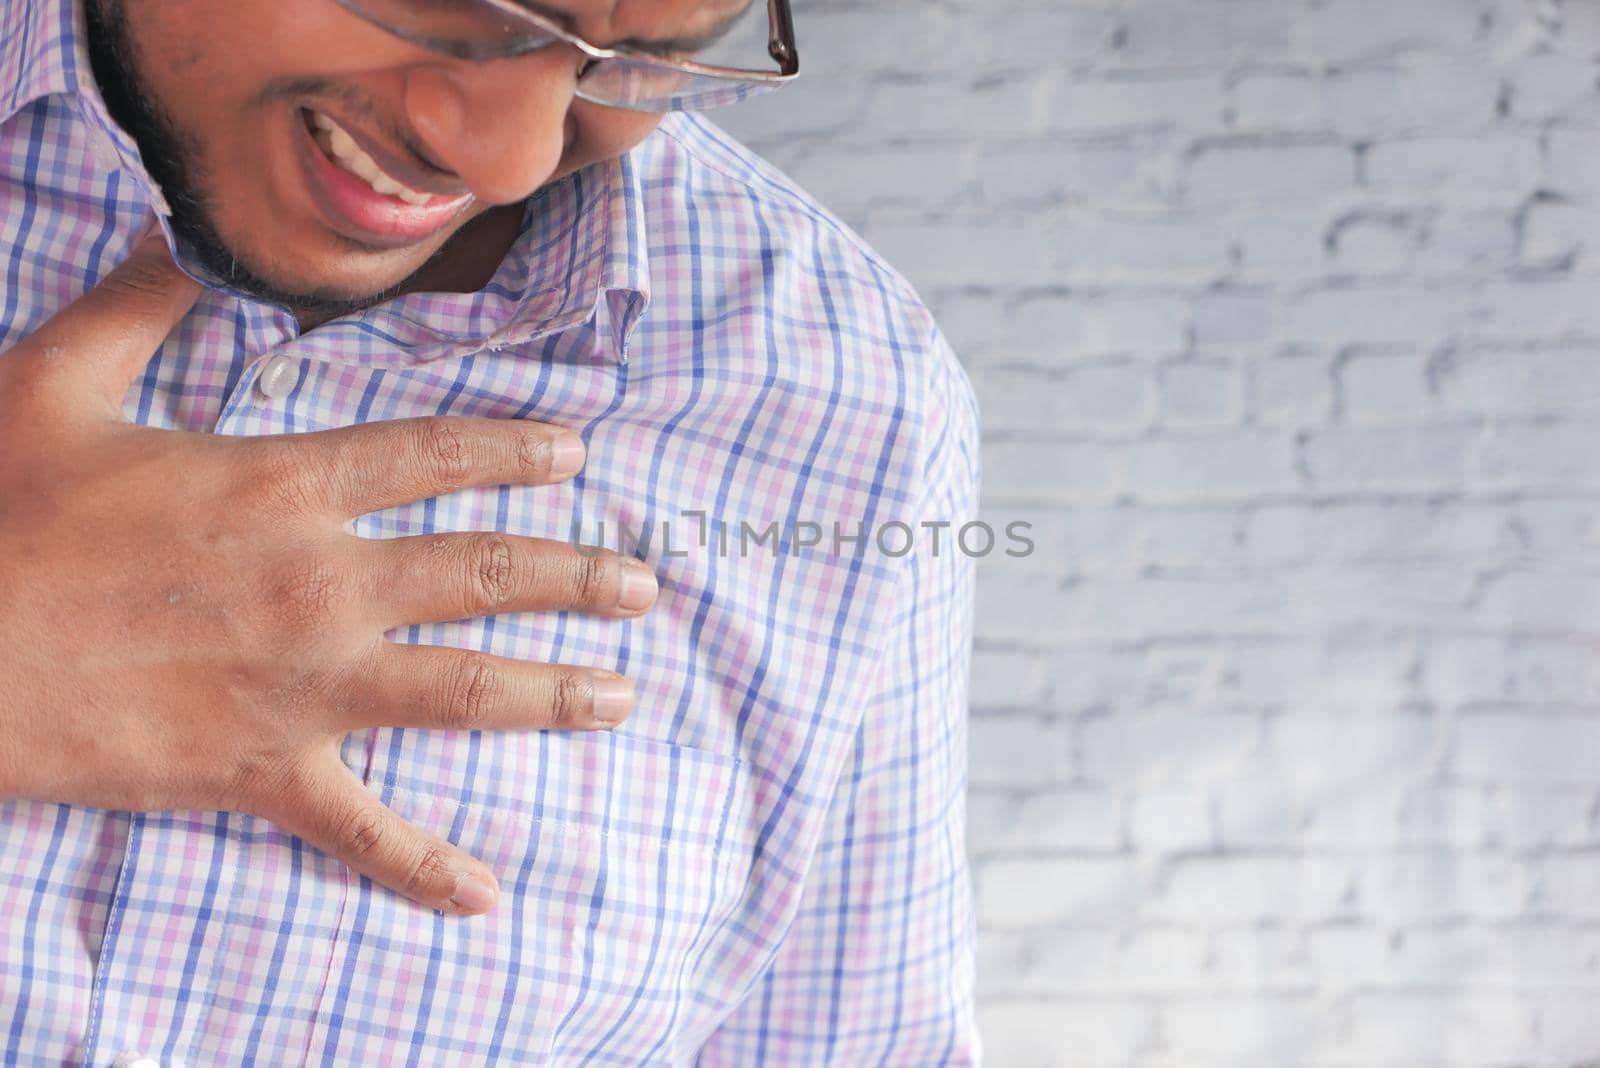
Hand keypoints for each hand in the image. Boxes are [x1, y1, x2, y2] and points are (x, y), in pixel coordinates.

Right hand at [0, 236, 658, 914]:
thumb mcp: (55, 382)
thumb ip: (141, 305)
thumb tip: (190, 235)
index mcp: (281, 486)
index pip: (433, 455)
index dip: (514, 452)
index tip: (578, 457)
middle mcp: (320, 583)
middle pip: (481, 573)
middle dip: (573, 575)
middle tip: (642, 585)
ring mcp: (303, 686)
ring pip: (462, 689)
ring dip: (552, 693)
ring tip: (622, 695)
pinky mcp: (264, 772)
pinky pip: (362, 830)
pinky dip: (423, 867)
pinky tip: (485, 893)